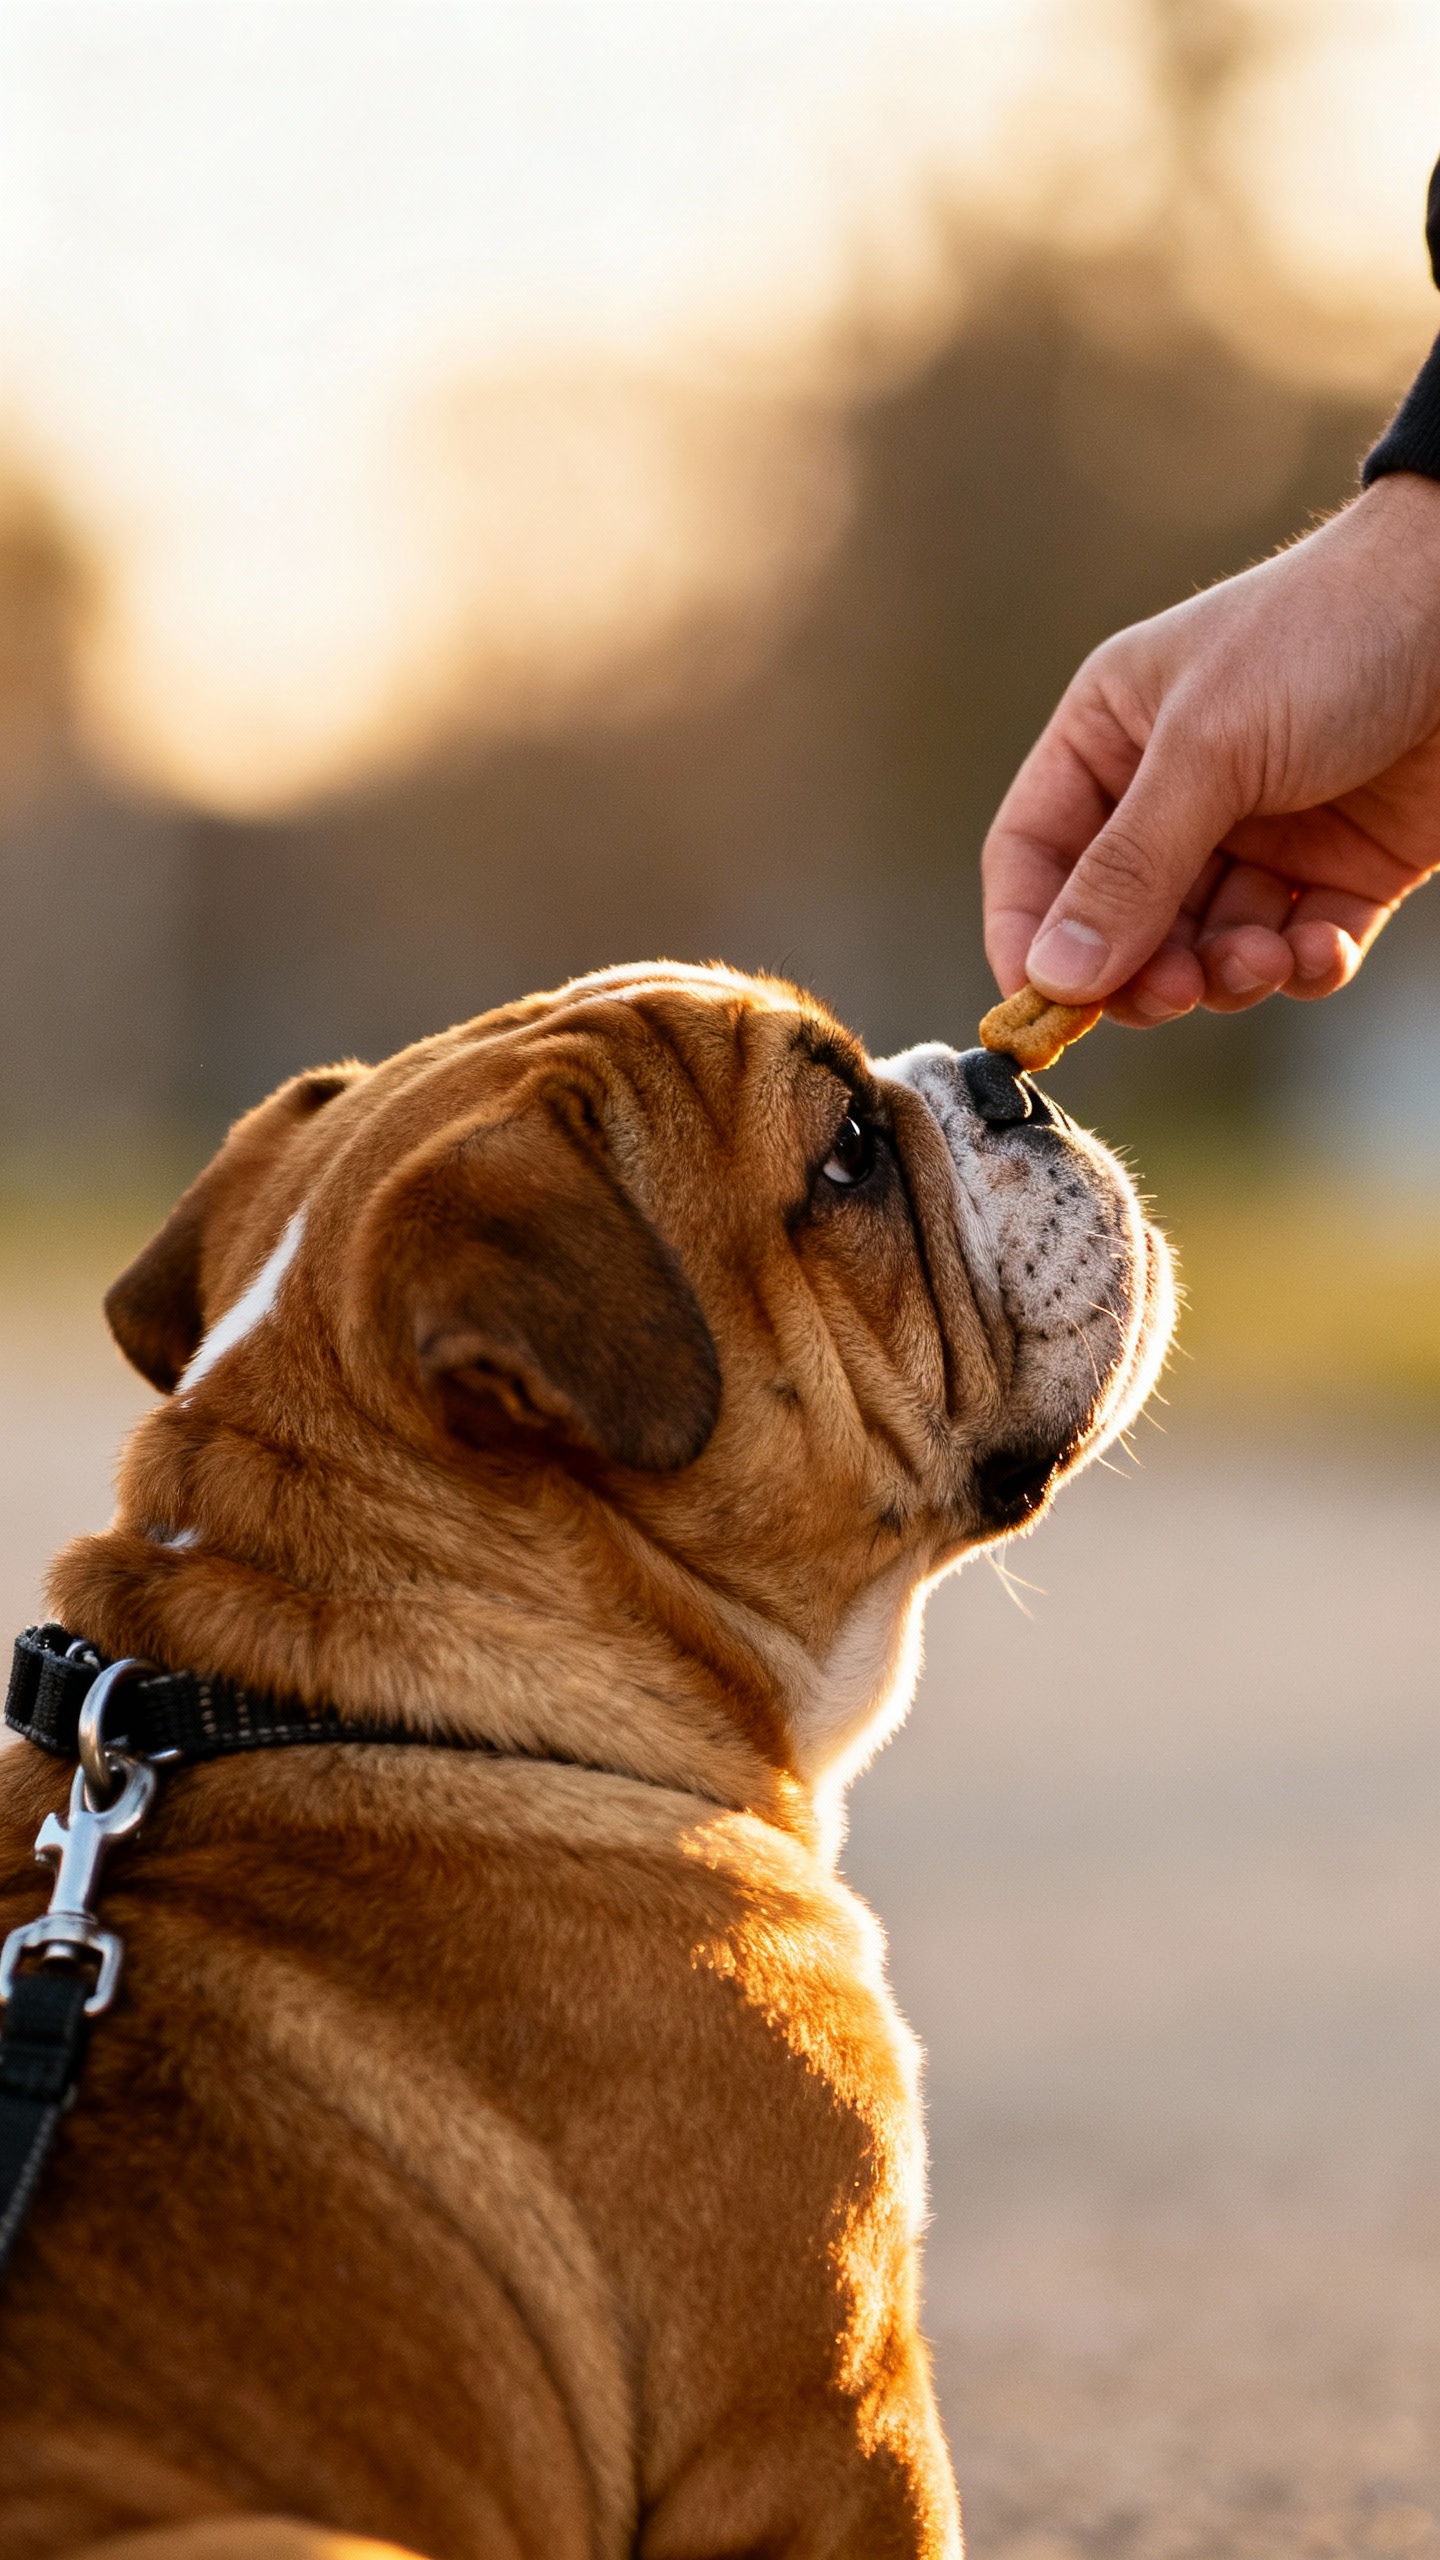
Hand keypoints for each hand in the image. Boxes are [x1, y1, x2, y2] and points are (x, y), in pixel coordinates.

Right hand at [981, 471, 1439, 1023]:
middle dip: (1143, 970)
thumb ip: (1130, 867)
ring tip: (1262, 956)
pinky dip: (1305, 965)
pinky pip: (1299, 950)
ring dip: (1228, 972)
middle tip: (1171, 993)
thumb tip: (1051, 975)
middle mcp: (1176, 789)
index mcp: (1114, 736)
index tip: (1043, 1006)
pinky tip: (1321, 948)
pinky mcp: (1342, 869)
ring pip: (1209, 949)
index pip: (1035, 856)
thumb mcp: (1208, 748)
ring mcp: (1262, 833)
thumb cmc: (1330, 636)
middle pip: (1120, 923)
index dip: (1029, 935)